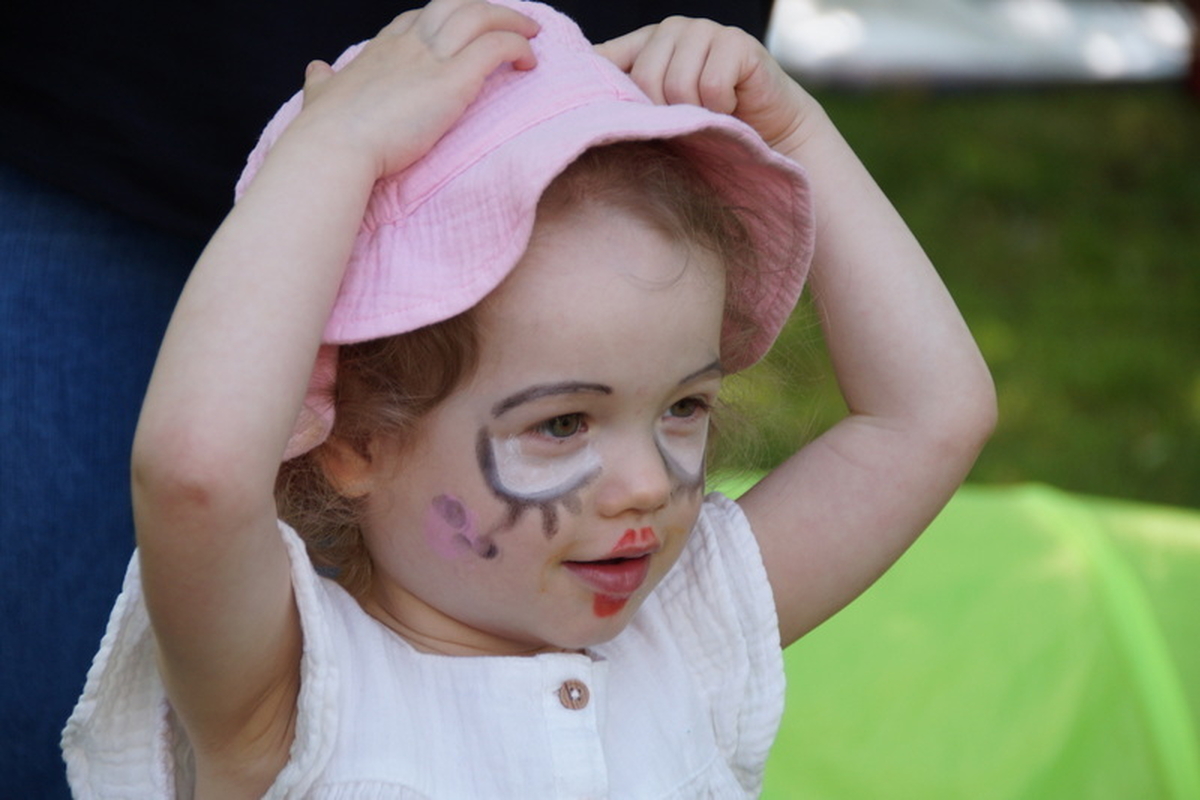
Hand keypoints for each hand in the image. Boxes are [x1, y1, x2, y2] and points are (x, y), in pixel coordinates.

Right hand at [292, 0, 538, 179]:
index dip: (446, 20)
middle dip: (485, 9)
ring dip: (511, 22)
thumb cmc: (325, 131)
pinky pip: (496, 47)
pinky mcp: (452, 81)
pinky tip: (528, 62)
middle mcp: (408, 44)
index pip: (419, 19)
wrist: (334, 148)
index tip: (464, 32)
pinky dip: (518, 48)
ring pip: (480, 15)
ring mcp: (431, 59)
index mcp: (382, 49)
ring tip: (531, 37)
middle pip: (454, 4)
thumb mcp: (320, 95)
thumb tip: (315, 70)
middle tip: (510, 24)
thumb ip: (322, 82)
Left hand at [596, 18, 814, 158]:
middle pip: (644, 78)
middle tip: (686, 122)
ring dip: (696, 113)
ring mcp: (704, 30)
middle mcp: (671, 29)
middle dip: (664, 112)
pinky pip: (712, 85)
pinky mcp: (736, 42)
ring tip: (709, 115)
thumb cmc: (707, 128)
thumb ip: (625, 103)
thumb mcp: (658, 117)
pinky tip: (732, 106)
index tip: (601, 119)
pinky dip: (722, 108)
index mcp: (644, 43)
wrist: (769, 133)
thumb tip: (576, 110)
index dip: (603, 90)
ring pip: (678, 84)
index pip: (604, 58)